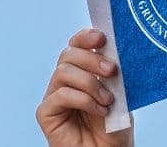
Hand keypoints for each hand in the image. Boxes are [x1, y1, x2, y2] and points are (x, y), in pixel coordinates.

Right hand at [37, 29, 133, 146]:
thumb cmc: (114, 129)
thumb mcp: (120, 96)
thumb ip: (113, 75)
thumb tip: (114, 52)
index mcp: (82, 72)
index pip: (76, 45)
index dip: (85, 37)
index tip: (102, 38)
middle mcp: (65, 81)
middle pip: (68, 54)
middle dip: (91, 58)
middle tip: (112, 71)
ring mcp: (54, 96)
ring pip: (64, 71)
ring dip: (90, 83)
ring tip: (107, 100)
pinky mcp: (46, 113)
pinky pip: (60, 95)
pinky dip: (83, 100)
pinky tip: (98, 111)